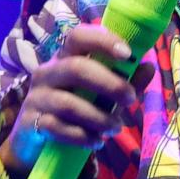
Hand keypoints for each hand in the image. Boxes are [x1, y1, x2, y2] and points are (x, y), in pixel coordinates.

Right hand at [0, 23, 138, 178]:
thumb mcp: (102, 94)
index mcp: (65, 57)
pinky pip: (57, 128)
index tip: (128, 54)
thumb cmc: (77, 108)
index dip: (102, 41)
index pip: (78, 36)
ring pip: (68, 103)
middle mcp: (47, 72)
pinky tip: (97, 142)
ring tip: (116, 128)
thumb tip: (148, 67)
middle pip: (76, 68)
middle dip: (109, 84)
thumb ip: (126, 81)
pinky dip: (82, 136)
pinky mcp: (30, 123)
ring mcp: (36, 97)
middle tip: (131, 99)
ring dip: (99, 117)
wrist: (37, 140)